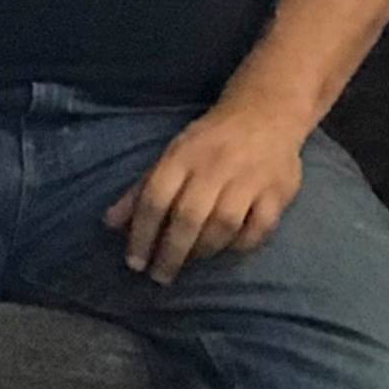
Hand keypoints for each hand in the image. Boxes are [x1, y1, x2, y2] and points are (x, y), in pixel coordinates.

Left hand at [106, 99, 308, 280]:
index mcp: (183, 156)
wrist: (266, 111)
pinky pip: (260, 228)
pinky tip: (228, 248)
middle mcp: (215, 166)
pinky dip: (242, 244)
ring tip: (191, 260)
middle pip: (189, 217)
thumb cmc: (210, 140)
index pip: (156, 198)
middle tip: (160, 277)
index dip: (142, 233)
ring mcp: (250, 179)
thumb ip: (141, 190)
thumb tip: (110, 224)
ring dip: (204, 250)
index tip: (135, 263)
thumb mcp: (171, 155)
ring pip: (224, 225)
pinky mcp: (278, 191)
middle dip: (171, 253)